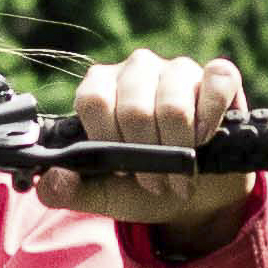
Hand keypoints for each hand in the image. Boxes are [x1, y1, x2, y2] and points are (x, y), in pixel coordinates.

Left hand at [51, 49, 252, 237]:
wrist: (195, 199)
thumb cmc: (144, 187)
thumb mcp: (102, 195)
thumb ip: (68, 191)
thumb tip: (50, 180)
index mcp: (101, 88)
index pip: (93, 99)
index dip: (108, 141)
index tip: (122, 169)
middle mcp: (136, 69)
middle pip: (133, 108)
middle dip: (147, 157)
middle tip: (156, 182)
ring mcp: (177, 69)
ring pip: (173, 105)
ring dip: (179, 150)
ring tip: (182, 172)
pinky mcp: (217, 76)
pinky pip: (216, 83)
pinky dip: (210, 121)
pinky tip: (206, 139)